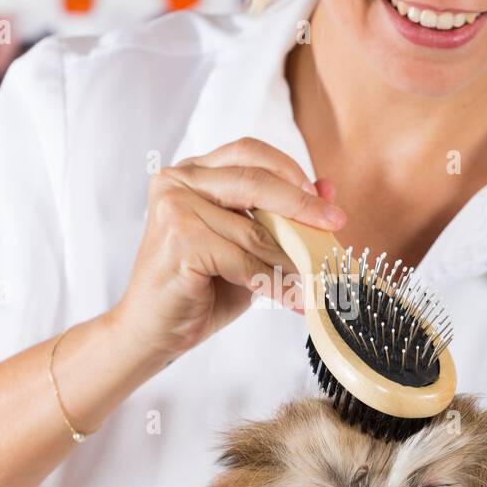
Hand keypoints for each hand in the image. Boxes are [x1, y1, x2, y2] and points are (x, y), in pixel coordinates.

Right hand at [108, 136, 343, 367]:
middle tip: (335, 226)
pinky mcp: (179, 240)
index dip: (291, 173)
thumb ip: (279, 217)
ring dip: (291, 258)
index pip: (249, 154)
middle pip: (255, 181)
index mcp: (192, 172)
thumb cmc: (199, 288)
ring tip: (317, 279)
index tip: (325, 203)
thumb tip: (328, 189)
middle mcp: (177, 180)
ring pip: (254, 230)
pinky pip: (243, 261)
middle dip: (302, 206)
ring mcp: (174, 208)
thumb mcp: (246, 247)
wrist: (151, 332)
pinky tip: (292, 299)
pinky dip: (273, 283)